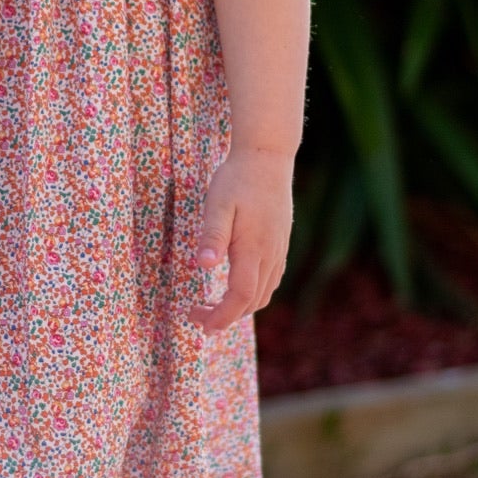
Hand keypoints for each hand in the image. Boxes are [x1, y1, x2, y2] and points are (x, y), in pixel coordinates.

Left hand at [185, 144, 293, 333]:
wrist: (268, 156)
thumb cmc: (238, 178)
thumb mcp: (218, 204)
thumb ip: (213, 235)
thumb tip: (203, 265)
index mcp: (254, 248)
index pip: (241, 297)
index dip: (221, 316)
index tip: (198, 320)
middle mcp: (271, 254)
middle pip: (253, 302)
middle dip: (226, 317)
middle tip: (196, 316)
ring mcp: (279, 250)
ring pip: (264, 294)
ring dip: (240, 308)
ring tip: (212, 308)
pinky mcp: (281, 243)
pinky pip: (271, 280)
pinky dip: (253, 294)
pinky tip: (235, 287)